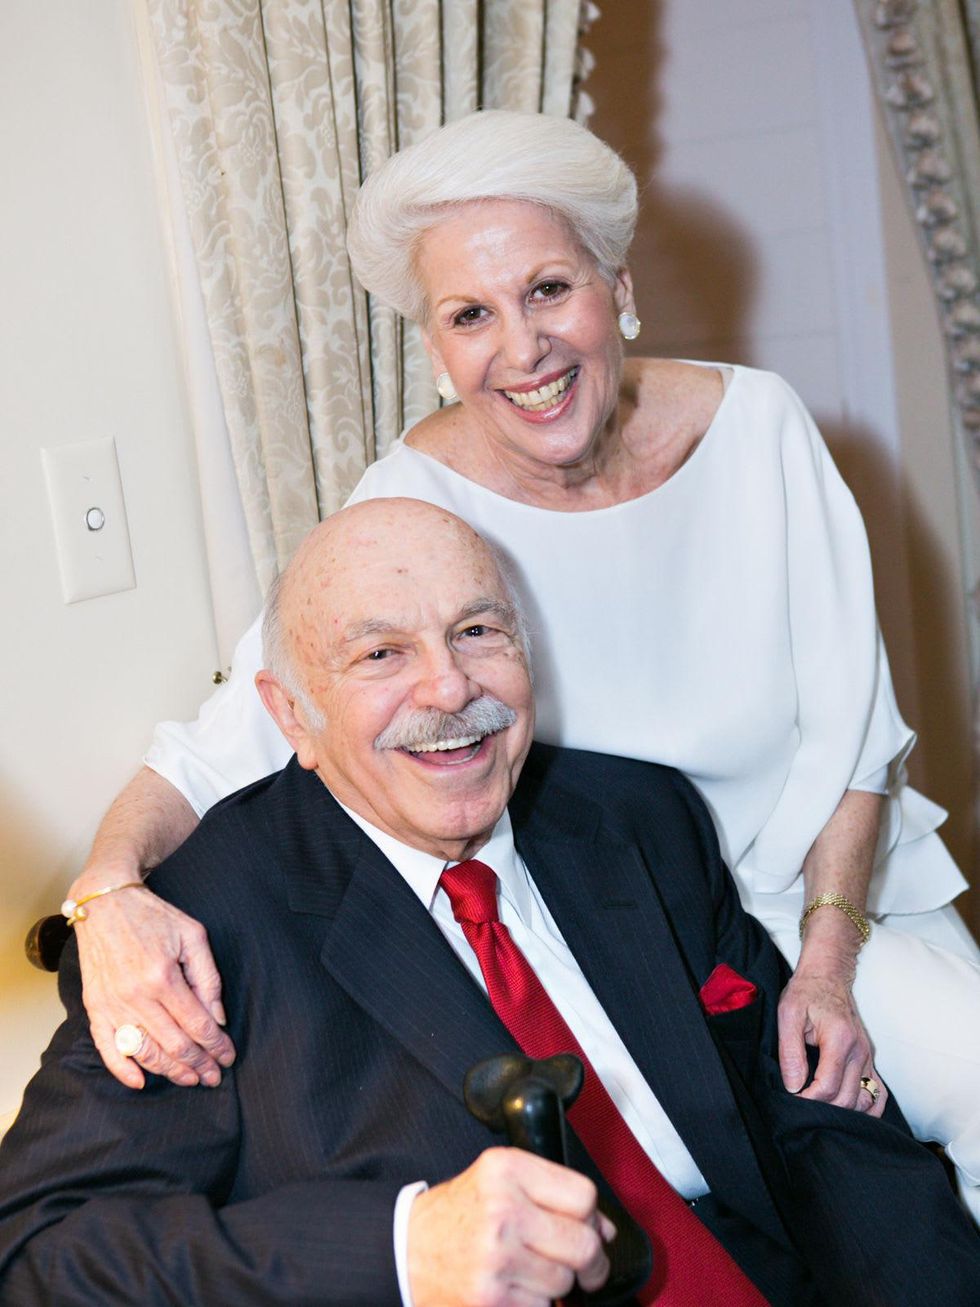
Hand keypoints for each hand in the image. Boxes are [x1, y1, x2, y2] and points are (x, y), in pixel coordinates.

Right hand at [70, 868, 235, 1089]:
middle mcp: (135, 995)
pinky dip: (122, 1069)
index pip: (196, 1024)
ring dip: (169, 1071)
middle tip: (214, 1077)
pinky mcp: (94, 1006)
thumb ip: (208, 978)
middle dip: (198, 1064)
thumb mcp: (193, 935)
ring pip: (144, 1051)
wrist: (104, 903)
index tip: (228, 1057)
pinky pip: (106, 1046)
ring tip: (190, 1079)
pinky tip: (140, 1082)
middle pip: (173, 1044)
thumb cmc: (153, 916)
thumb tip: (217, 1018)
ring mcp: (111, 1003)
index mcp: (163, 976)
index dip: (216, 1045)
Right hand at [408, 1148, 613, 1306]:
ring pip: (564, 1282)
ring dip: (555, 1284)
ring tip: (526, 1271)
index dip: (591, 1217)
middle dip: (589, 1261)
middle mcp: (502, 1210)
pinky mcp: (491, 1300)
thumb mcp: (499, 1180)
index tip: (587, 1228)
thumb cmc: (458, 1215)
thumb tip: (605, 1229)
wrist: (404, 1250)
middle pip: (583, 1243)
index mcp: (507, 1170)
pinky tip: (513, 1290)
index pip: (583, 1195)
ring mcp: (497, 1258)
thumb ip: (552, 1192)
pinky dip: (534, 1305)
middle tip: (579, 1265)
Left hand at [777, 953, 885, 1117]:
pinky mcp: (869, 1060)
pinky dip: (866, 1108)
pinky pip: (878, 1094)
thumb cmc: (806, 993)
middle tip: (801, 1104)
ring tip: (820, 1106)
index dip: (807, 1099)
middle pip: (846, 1099)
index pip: (827, 1087)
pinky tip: (848, 1111)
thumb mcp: (788, 1015)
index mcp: (839, 1040)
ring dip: (842, 1110)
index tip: (791, 1096)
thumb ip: (790, 1052)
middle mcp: (860, 1051)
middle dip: (822, 1108)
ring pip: (864, 1101)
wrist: (828, 975)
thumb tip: (793, 1086)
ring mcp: (868, 1057)